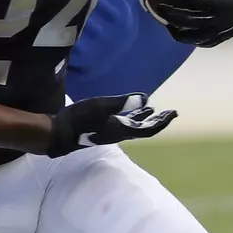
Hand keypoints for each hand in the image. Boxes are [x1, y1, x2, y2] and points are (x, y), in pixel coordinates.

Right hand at [48, 93, 176, 156]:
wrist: (59, 133)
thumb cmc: (80, 119)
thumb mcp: (102, 106)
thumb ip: (123, 103)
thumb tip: (146, 98)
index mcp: (123, 130)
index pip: (149, 129)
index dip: (162, 122)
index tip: (173, 113)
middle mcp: (120, 133)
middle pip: (144, 128)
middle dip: (157, 120)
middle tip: (169, 112)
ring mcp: (112, 132)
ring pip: (134, 126)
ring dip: (145, 118)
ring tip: (154, 109)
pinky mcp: (103, 129)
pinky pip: (124, 123)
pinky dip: (132, 116)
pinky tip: (130, 110)